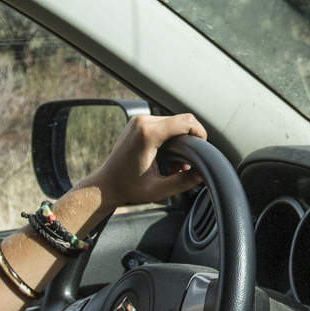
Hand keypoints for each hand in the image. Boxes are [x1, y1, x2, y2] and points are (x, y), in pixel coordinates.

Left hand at [85, 112, 207, 207]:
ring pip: (173, 121)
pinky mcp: (138, 123)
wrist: (106, 184)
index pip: (185, 121)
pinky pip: (163, 123)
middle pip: (181, 120)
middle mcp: (142, 122)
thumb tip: (202, 175)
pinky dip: (171, 137)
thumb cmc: (128, 188)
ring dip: (181, 139)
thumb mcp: (158, 190)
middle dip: (190, 139)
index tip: (203, 148)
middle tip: (187, 163)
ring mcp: (138, 120)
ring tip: (177, 163)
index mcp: (147, 134)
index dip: (200, 132)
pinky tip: (168, 156)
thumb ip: (182, 182)